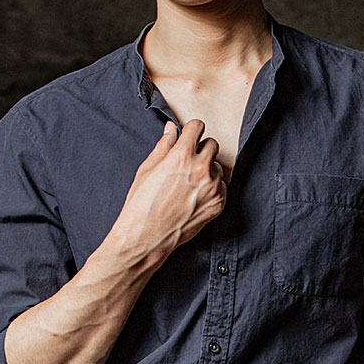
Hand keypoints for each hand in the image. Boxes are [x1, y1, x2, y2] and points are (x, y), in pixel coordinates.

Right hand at [113, 119, 226, 260]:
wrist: (147, 237)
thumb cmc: (142, 203)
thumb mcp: (147, 169)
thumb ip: (163, 146)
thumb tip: (171, 128)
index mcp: (181, 156)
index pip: (198, 127)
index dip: (191, 131)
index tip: (188, 137)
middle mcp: (200, 169)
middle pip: (212, 144)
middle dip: (200, 149)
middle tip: (187, 162)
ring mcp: (212, 187)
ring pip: (218, 166)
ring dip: (208, 169)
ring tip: (189, 183)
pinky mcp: (218, 203)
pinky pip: (222, 185)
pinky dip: (212, 187)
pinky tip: (195, 196)